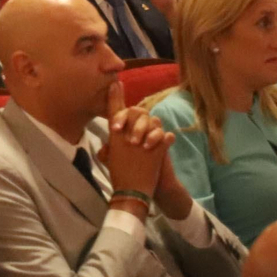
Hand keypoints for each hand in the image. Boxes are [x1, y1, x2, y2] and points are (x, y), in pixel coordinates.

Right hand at [103, 82, 173, 197]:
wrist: (132, 193)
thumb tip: (112, 140)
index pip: (114, 110)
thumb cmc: (118, 176)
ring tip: (151, 138)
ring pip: (153, 122)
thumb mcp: (109, 158)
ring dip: (153, 129)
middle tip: (138, 125)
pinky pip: (167, 136)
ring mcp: (145, 140)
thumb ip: (111, 145)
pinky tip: (166, 141)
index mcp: (115, 135)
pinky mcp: (159, 149)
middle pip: (136, 112)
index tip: (116, 83)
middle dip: (138, 116)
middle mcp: (129, 134)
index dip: (115, 96)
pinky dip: (167, 139)